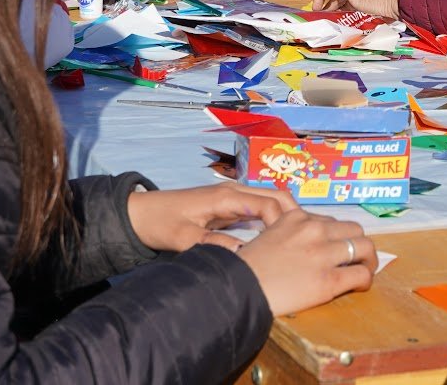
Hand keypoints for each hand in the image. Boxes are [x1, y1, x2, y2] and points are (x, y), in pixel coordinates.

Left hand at [126, 184, 297, 252]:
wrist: (139, 214)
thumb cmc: (160, 223)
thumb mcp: (183, 238)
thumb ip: (213, 245)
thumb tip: (243, 255)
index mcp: (226, 197)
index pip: (267, 204)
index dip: (282, 223)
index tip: (287, 245)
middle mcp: (233, 192)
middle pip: (276, 196)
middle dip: (294, 216)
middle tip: (307, 240)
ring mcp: (232, 197)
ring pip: (270, 201)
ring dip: (285, 216)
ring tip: (300, 239)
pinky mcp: (228, 206)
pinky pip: (259, 209)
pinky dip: (273, 219)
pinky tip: (279, 237)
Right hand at [238, 210, 375, 315]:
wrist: (239, 289)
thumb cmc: (247, 267)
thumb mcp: (267, 235)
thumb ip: (288, 230)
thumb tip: (303, 239)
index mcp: (297, 218)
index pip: (331, 221)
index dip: (337, 235)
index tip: (336, 246)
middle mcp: (314, 230)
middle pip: (354, 229)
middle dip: (357, 242)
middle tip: (357, 256)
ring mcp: (323, 254)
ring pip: (365, 247)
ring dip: (369, 259)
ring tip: (365, 269)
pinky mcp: (329, 280)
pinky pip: (361, 274)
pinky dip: (366, 279)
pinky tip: (360, 285)